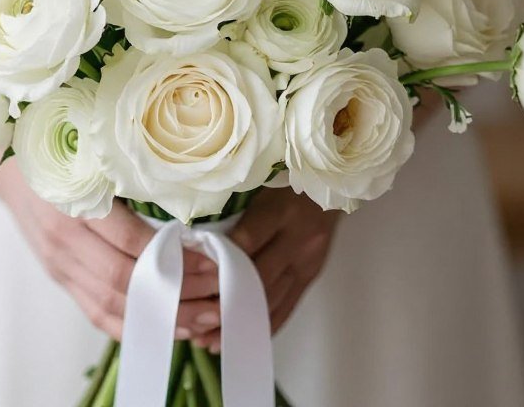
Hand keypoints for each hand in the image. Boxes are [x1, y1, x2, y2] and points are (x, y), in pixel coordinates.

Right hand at [0, 159, 219, 339]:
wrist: (10, 168)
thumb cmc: (60, 153)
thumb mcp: (92, 156)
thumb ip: (132, 177)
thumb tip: (190, 200)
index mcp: (74, 206)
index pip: (130, 244)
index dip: (174, 258)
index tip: (214, 260)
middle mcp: (63, 241)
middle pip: (123, 281)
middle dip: (176, 293)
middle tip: (219, 295)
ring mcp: (59, 265)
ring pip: (112, 305)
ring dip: (160, 317)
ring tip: (203, 319)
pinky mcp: (60, 278)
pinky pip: (96, 313)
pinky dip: (133, 326)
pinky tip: (166, 329)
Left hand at [194, 187, 340, 350]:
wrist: (331, 188)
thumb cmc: (285, 183)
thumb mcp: (260, 186)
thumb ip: (234, 213)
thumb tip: (195, 242)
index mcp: (281, 211)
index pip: (248, 239)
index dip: (221, 261)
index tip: (193, 279)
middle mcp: (297, 239)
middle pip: (259, 276)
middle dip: (225, 302)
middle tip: (193, 322)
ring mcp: (306, 262)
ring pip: (271, 299)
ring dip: (240, 321)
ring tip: (208, 340)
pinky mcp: (311, 277)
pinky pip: (287, 307)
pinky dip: (263, 326)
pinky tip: (240, 338)